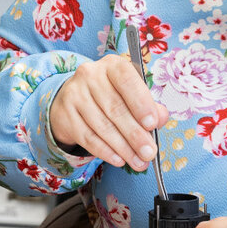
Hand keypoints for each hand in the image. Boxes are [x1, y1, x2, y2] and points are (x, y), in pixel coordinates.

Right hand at [49, 53, 168, 170]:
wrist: (73, 100)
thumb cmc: (109, 96)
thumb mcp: (130, 95)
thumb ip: (149, 105)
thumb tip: (161, 118)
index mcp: (112, 65)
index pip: (126, 80)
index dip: (140, 102)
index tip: (152, 124)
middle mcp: (90, 75)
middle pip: (115, 108)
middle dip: (135, 134)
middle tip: (149, 153)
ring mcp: (75, 94)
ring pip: (102, 126)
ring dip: (123, 148)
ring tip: (138, 161)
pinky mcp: (65, 114)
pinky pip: (88, 137)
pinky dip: (105, 151)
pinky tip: (118, 159)